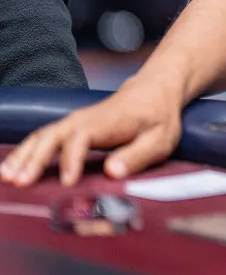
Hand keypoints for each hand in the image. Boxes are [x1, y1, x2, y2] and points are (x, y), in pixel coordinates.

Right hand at [0, 80, 183, 186]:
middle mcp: (85, 119)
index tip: (67, 182)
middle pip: (53, 136)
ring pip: (42, 136)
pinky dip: (25, 152)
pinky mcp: (70, 127)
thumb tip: (112, 172)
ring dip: (23, 156)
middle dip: (35, 159)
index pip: (81, 139)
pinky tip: (11, 169)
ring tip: (7, 177)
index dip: (72, 160)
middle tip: (20, 182)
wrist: (154, 92)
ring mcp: (75, 122)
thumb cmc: (158, 118)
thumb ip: (138, 155)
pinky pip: (42, 138)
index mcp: (107, 122)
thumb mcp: (160, 138)